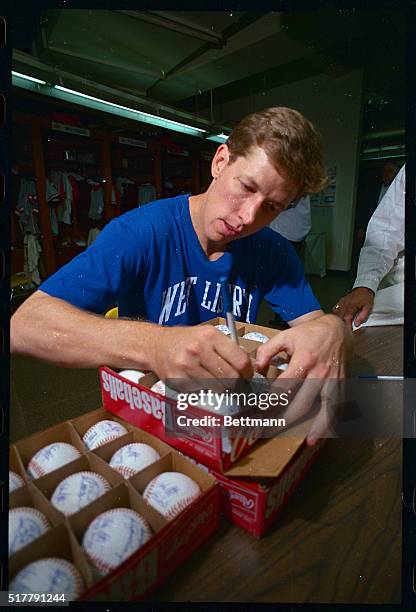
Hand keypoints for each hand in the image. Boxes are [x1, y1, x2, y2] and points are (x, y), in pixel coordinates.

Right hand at [150, 325, 252, 389]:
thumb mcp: (207, 335)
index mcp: (210, 335)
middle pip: (231, 377)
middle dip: (236, 384)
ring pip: (217, 388)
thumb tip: (252, 367)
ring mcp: (186, 366)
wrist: (155, 345)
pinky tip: (200, 382)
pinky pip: (201, 392)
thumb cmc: (186, 340)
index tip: (247, 376)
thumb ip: (228, 348)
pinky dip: (204, 390)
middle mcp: (198, 349)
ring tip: (218, 383)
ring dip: (221, 389)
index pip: (240, 361)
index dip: (247, 372)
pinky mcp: (178, 380)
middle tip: (236, 385)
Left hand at [255, 314, 351, 445]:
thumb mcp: (285, 336)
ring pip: (320, 409)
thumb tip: (255, 368)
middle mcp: (320, 373)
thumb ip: (267, 350)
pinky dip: (327, 426)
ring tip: (294, 438)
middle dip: (282, 419)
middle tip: (264, 430)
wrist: (337, 329)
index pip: (285, 386)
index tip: (258, 412)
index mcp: (305, 360)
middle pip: (300, 403)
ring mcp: (333, 381)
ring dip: (306, 427)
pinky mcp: (341, 386)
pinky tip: (314, 438)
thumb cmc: (309, 334)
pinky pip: (336, 409)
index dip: (270, 401)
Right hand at [332, 287, 374, 326]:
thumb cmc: (366, 297)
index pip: (346, 318)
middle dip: (340, 324)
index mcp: (352, 305)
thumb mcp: (368, 307)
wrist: (364, 288)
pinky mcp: (340, 301)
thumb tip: (357, 324)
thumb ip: (363, 316)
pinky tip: (336, 318)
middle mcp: (345, 304)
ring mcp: (341, 302)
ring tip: (339, 325)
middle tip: (343, 330)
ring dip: (337, 320)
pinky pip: (334, 309)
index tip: (348, 332)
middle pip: (338, 316)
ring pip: (335, 313)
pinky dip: (334, 315)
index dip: (346, 326)